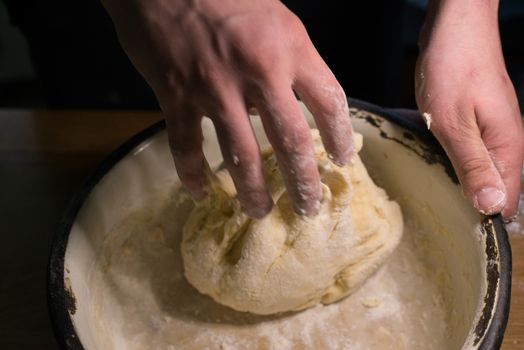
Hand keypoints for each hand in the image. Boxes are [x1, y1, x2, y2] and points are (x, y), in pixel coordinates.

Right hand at [101, 0, 353, 217]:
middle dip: (302, 182)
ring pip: (240, 156)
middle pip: (291, 141)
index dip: (341, 138)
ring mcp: (215, 88)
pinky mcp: (176, 97)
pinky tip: (201, 192)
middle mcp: (258, 72)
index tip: (343, 161)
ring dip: (253, 191)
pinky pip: (186, 147)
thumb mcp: (276, 18)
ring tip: (260, 212)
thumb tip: (299, 107)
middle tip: (307, 208)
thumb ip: (292, 61)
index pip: (329, 102)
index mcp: (290, 47)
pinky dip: (193, 175)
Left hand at [416, 0, 522, 220]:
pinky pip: (470, 149)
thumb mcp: (455, 124)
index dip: (485, 219)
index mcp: (506, 148)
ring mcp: (492, 129)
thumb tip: (492, 206)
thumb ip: (474, 166)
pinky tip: (436, 162)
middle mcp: (505, 142)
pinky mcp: (478, 119)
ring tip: (436, 195)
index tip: (458, 232)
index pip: (507, 200)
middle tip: (441, 217)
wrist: (455, 26)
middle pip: (495, 187)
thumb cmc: (453, 69)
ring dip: (461, 181)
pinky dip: (454, 159)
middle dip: (471, 203)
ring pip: (481, 168)